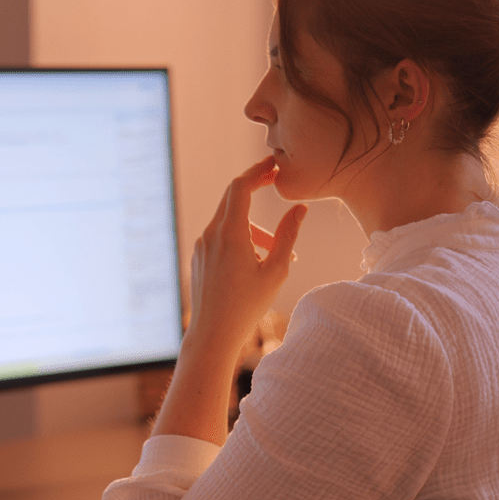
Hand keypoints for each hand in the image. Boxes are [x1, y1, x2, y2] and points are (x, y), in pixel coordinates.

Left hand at [186, 156, 306, 362]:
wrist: (213, 334)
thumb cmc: (247, 306)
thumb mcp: (276, 270)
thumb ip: (288, 235)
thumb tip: (299, 208)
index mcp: (230, 233)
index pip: (241, 186)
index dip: (258, 171)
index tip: (275, 166)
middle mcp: (211, 234)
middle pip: (232, 198)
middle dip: (255, 189)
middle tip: (275, 184)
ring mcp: (201, 246)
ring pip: (227, 221)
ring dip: (252, 226)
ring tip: (276, 253)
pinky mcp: (198, 258)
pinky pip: (220, 238)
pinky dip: (239, 239)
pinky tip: (255, 263)